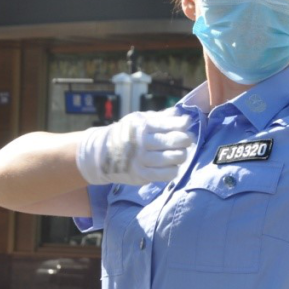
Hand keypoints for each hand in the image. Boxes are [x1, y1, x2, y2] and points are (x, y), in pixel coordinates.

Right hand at [77, 111, 193, 185]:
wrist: (101, 154)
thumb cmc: (126, 133)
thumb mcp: (138, 119)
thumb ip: (160, 117)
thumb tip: (180, 113)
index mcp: (142, 126)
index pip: (171, 124)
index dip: (184, 124)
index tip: (187, 124)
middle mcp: (142, 142)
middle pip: (177, 141)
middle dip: (187, 140)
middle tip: (186, 140)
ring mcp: (142, 160)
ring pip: (175, 158)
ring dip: (182, 155)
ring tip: (179, 153)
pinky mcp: (142, 175)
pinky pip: (167, 174)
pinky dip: (174, 169)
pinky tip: (172, 165)